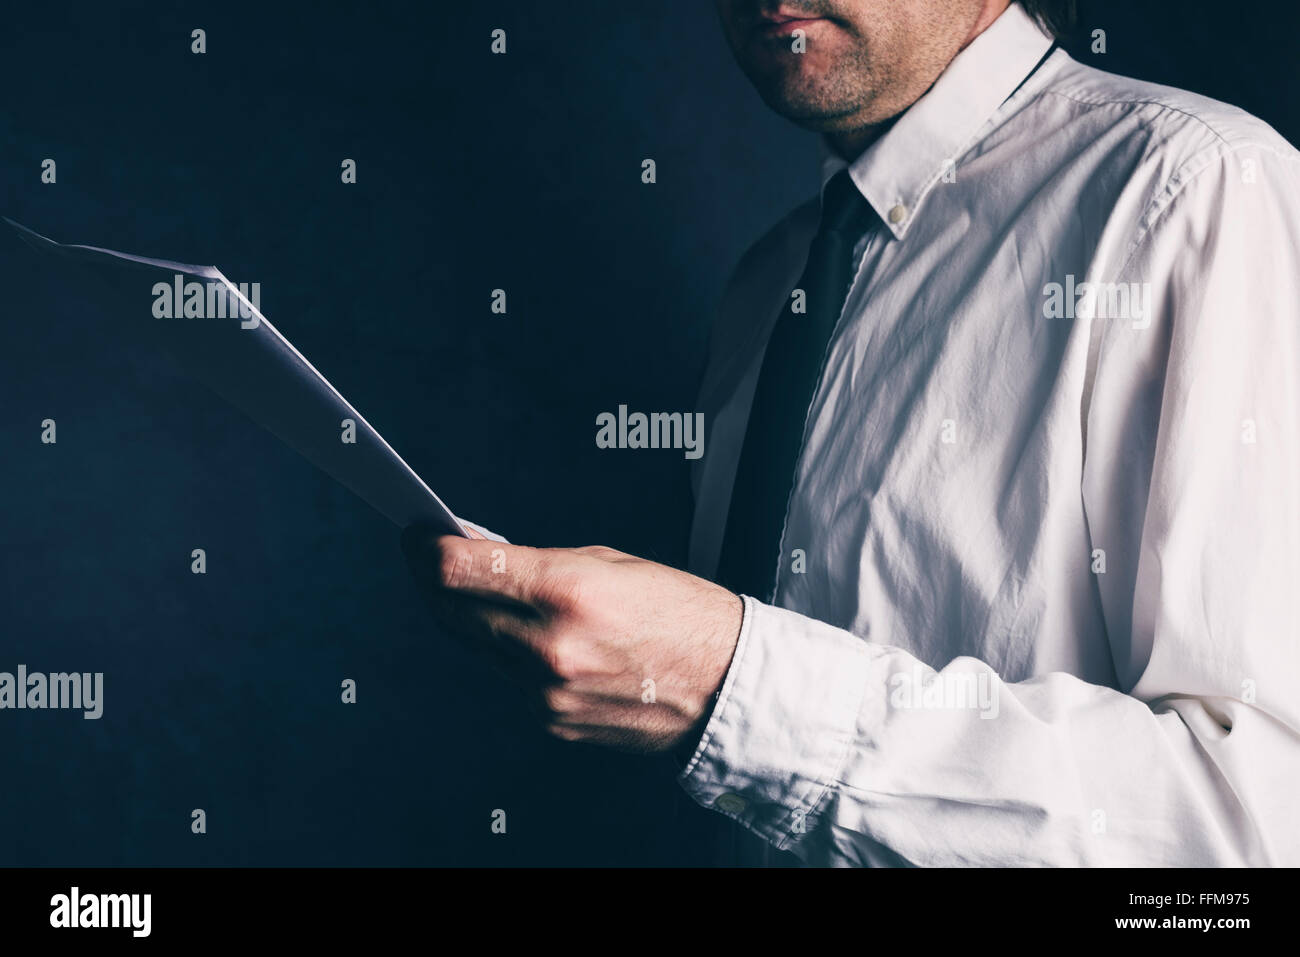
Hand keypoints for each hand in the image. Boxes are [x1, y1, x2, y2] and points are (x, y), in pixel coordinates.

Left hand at [401, 528, 743, 753]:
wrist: (724, 684)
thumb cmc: (678, 612)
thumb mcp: (608, 563)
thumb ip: (536, 563)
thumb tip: (477, 557)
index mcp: (566, 591)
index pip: (457, 571)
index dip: (424, 549)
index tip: (416, 536)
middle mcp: (548, 645)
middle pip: (451, 613)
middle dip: (435, 584)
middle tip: (430, 561)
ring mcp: (546, 691)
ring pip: (478, 648)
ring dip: (475, 621)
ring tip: (488, 596)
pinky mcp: (551, 721)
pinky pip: (510, 681)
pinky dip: (512, 657)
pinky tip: (536, 640)